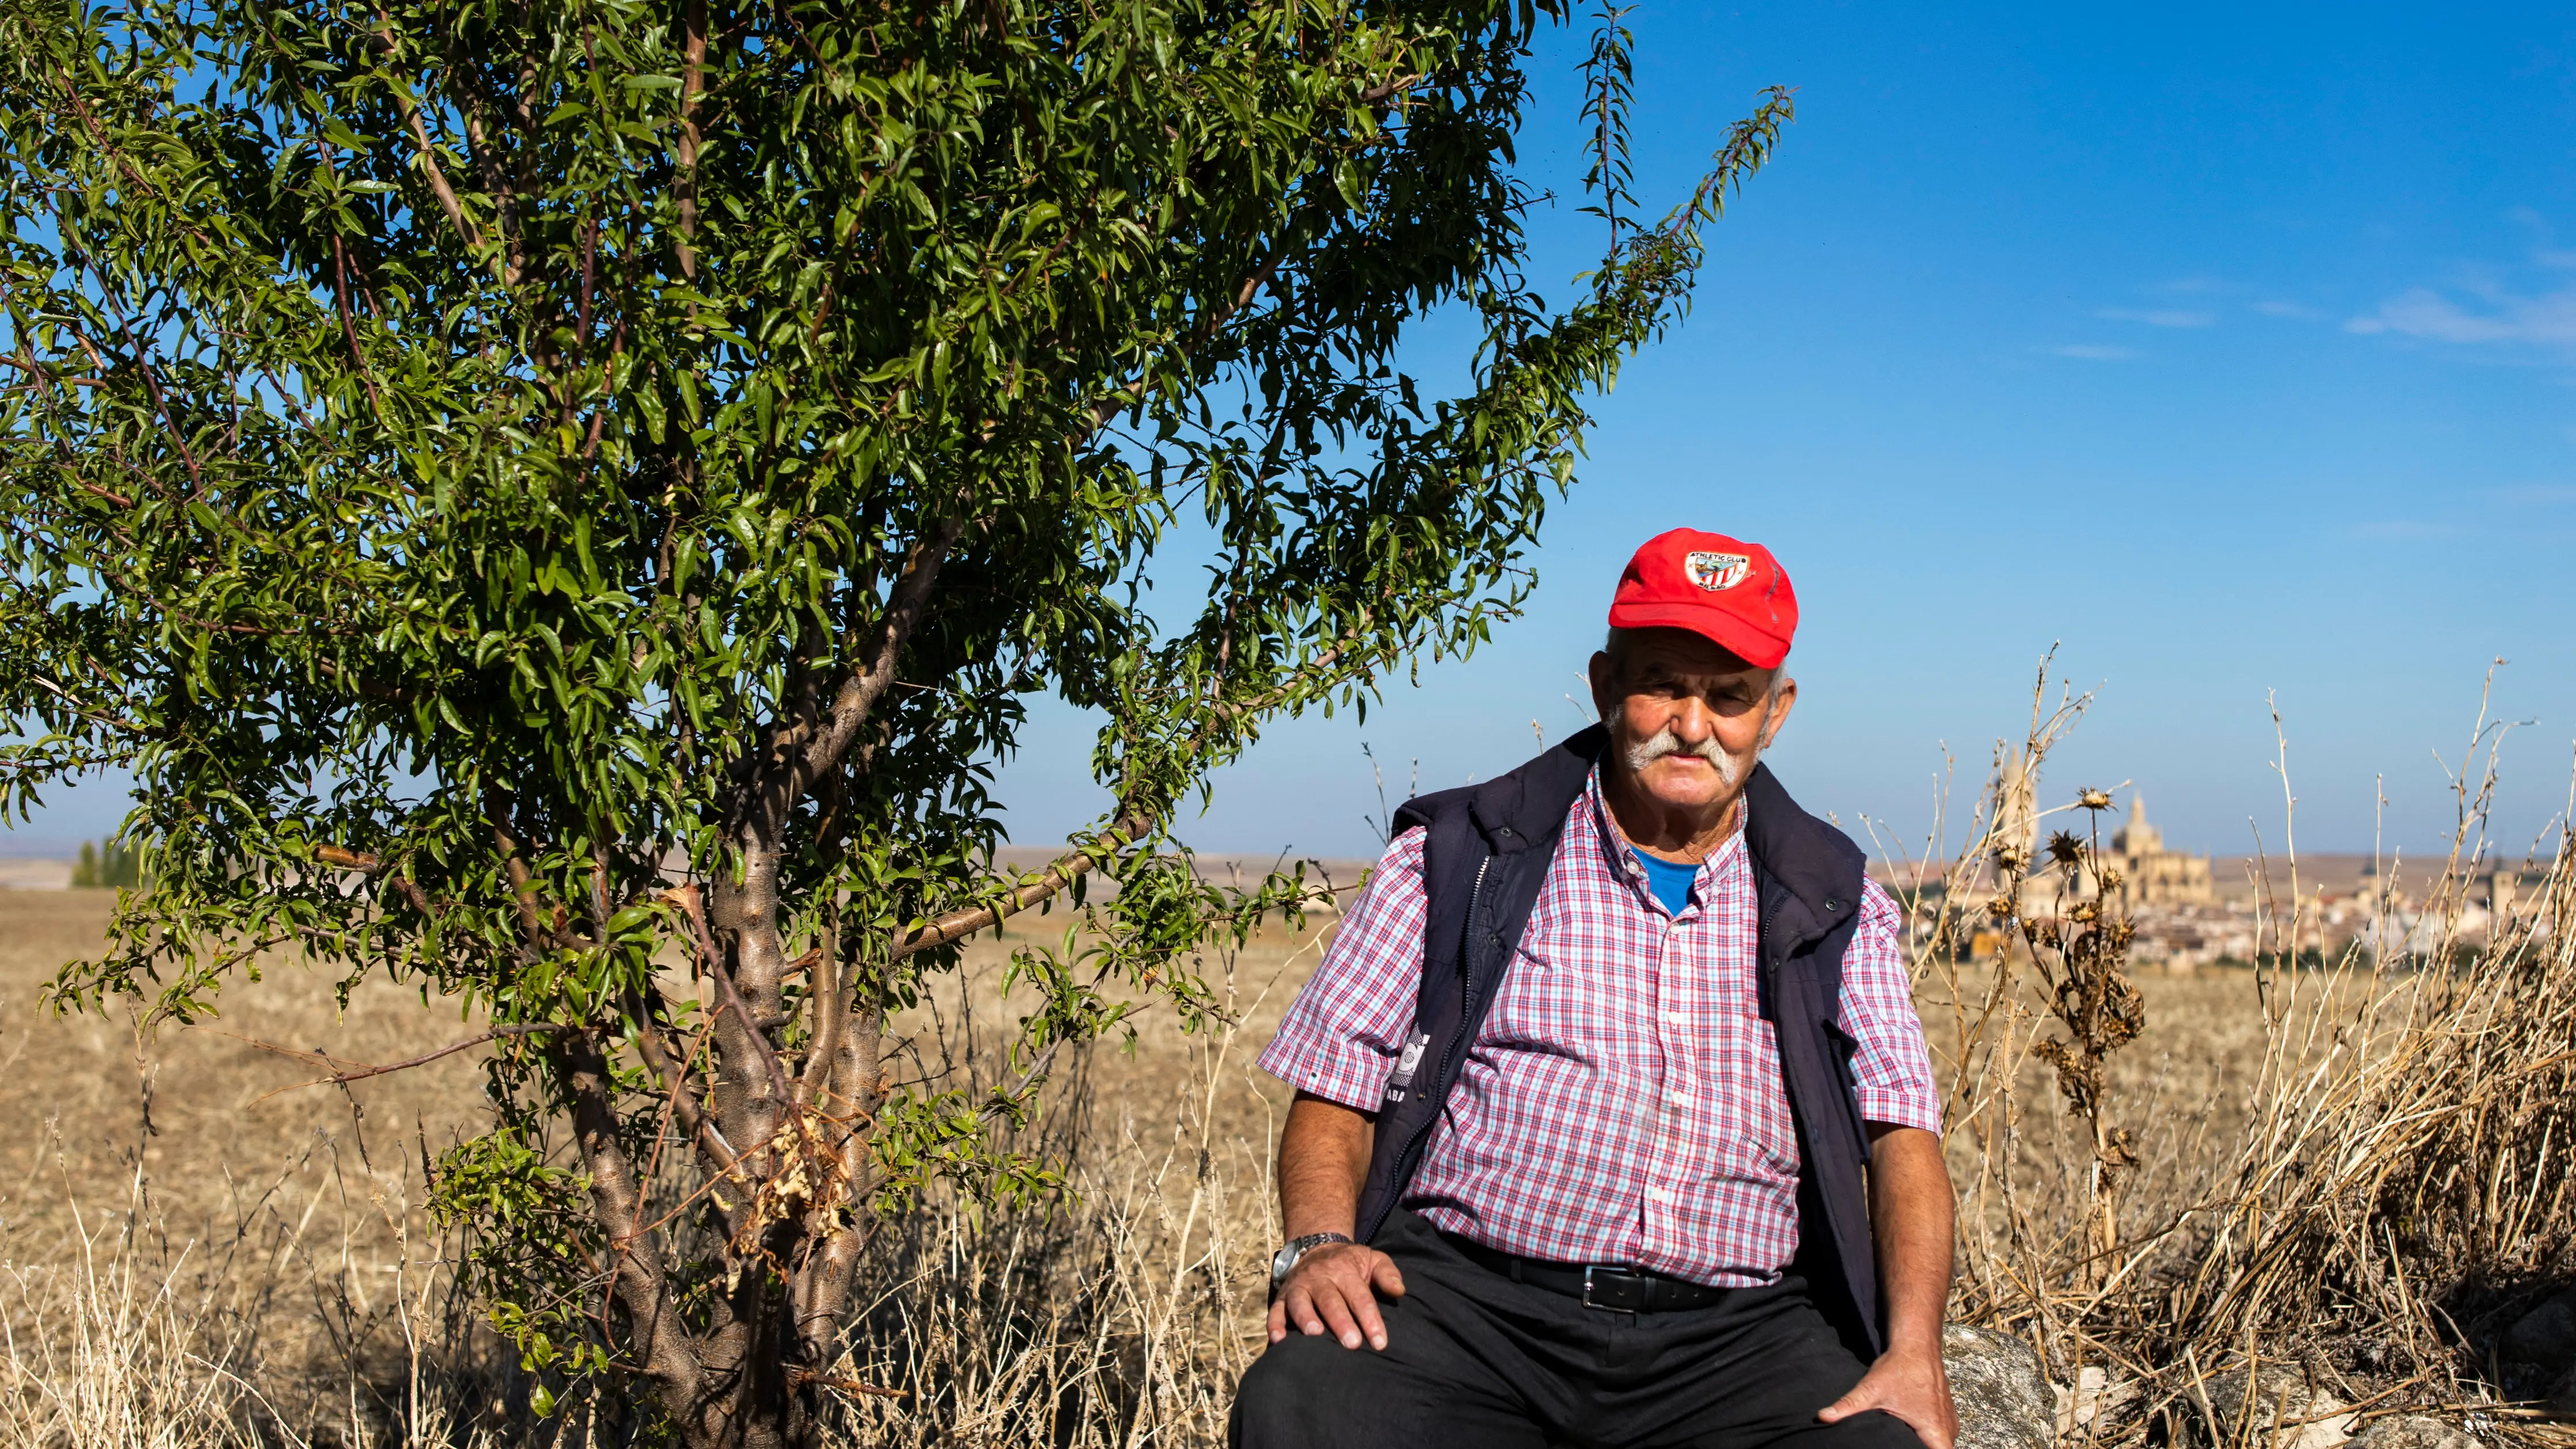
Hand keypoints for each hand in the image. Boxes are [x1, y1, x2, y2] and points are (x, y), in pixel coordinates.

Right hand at [1266, 1242, 1405, 1350]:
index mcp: (1344, 1270)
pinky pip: (1275, 1310)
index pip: (1359, 1296)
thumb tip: (1399, 1291)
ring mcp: (1298, 1287)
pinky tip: (1279, 1340)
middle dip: (1341, 1322)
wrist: (1317, 1248)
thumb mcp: (1372, 1259)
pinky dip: (1274, 1324)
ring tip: (1315, 1335)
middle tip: (1352, 1344)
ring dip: (1306, 1318)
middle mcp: (1319, 1278)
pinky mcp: (1282, 1298)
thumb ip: (1388, 1274)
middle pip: (1330, 1300)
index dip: (1370, 1319)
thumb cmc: (1350, 1263)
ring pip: (1301, 1303)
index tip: (1380, 1342)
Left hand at [1818, 1343, 1957, 1448]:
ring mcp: (1950, 1420)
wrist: (1916, 1344)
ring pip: (1940, 1442)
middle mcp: (1948, 1427)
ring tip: (1902, 1440)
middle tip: (1896, 1443)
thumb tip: (1823, 1417)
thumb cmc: (1898, 1367)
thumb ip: (1848, 1406)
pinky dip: (1929, 1435)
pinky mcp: (1946, 1413)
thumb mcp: (1870, 1390)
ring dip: (1925, 1443)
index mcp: (1936, 1430)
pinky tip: (1912, 1433)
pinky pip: (1941, 1432)